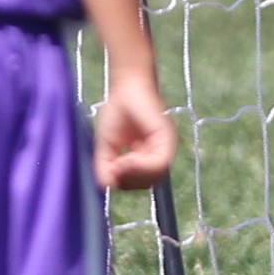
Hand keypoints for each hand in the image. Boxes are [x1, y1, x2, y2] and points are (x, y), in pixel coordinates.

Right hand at [95, 66, 176, 191]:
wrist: (125, 87)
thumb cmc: (117, 112)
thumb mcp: (106, 146)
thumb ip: (105, 167)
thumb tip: (107, 187)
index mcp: (147, 157)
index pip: (139, 183)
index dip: (124, 182)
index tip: (111, 170)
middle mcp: (159, 154)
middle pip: (147, 184)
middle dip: (128, 181)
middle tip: (115, 167)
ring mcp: (165, 147)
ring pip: (154, 177)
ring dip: (133, 174)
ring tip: (121, 162)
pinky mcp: (167, 139)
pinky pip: (158, 164)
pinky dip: (140, 166)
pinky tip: (127, 158)